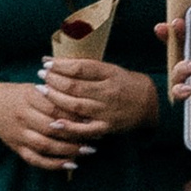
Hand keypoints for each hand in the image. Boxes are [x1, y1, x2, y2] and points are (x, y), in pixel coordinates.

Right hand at [0, 78, 89, 171]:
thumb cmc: (19, 95)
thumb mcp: (34, 88)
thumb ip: (54, 94)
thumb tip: (83, 102)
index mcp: (28, 97)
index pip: (55, 107)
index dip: (74, 114)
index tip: (92, 118)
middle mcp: (23, 116)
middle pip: (51, 127)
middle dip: (75, 134)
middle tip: (95, 137)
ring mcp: (19, 134)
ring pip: (45, 145)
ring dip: (68, 150)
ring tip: (87, 150)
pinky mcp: (17, 148)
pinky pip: (35, 159)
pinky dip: (53, 164)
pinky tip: (70, 164)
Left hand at [39, 55, 157, 142]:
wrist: (149, 104)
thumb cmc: (125, 83)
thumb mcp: (111, 69)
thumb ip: (88, 67)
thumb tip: (59, 61)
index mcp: (110, 74)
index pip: (80, 68)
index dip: (60, 65)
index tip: (46, 62)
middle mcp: (108, 92)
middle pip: (74, 86)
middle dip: (53, 80)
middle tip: (41, 75)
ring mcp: (107, 111)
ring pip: (75, 105)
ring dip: (55, 98)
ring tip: (42, 91)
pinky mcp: (106, 127)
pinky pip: (85, 129)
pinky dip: (69, 126)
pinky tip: (55, 122)